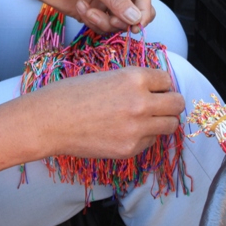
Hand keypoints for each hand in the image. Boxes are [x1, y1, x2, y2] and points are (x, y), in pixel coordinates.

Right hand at [0, 67, 184, 180]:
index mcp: (134, 78)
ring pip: (171, 125)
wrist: (48, 121)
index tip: (154, 89)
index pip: (167, 79)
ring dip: (162, 121)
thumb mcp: (105, 76)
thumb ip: (132, 81)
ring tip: (146, 120)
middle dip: (170, 103)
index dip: (161, 84)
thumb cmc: (70, 95)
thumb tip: (153, 88)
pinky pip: (151, 142)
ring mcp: (137, 128)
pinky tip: (126, 132)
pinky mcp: (129, 149)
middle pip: (177, 103)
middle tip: (158, 105)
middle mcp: (141, 102)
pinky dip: (144, 137)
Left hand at [13, 0, 155, 33]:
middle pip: (135, 13)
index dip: (143, 13)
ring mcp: (106, 1)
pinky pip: (103, 26)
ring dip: (103, 21)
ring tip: (87, 10)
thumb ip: (116, 1)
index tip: (136, 26)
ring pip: (118, 23)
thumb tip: (136, 18)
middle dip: (121, 20)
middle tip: (111, 21)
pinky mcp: (94, 12)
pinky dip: (92, 22)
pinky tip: (80, 8)